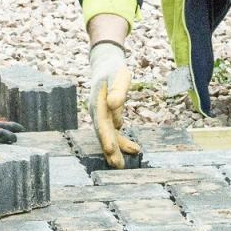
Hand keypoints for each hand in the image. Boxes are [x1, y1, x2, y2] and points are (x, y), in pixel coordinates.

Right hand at [88, 42, 140, 167]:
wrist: (105, 64)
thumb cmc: (114, 69)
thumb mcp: (120, 75)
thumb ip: (118, 90)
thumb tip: (113, 105)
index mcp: (97, 101)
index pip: (101, 122)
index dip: (105, 136)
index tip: (110, 149)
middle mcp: (96, 110)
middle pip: (103, 132)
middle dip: (110, 149)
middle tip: (117, 166)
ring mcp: (100, 115)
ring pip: (107, 135)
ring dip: (115, 149)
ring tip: (121, 165)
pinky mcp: (107, 117)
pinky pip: (113, 132)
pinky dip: (121, 141)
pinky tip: (134, 148)